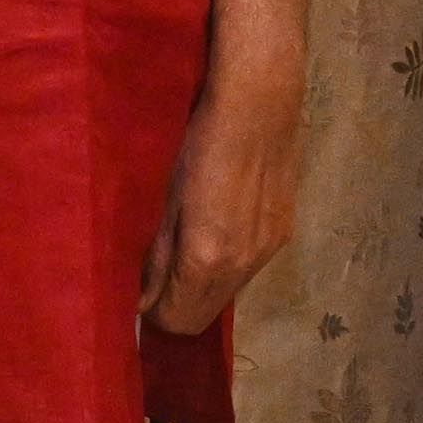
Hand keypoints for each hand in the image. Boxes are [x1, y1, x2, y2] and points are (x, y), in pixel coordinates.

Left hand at [142, 93, 295, 333]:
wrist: (259, 102)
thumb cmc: (199, 142)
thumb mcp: (167, 198)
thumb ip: (156, 255)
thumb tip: (141, 299)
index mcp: (207, 259)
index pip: (178, 320)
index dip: (154, 314)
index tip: (139, 294)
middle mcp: (242, 266)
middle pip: (204, 317)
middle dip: (178, 307)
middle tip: (157, 277)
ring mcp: (267, 251)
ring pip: (227, 294)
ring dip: (203, 286)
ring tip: (186, 248)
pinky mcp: (283, 233)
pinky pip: (247, 270)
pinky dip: (226, 265)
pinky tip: (218, 228)